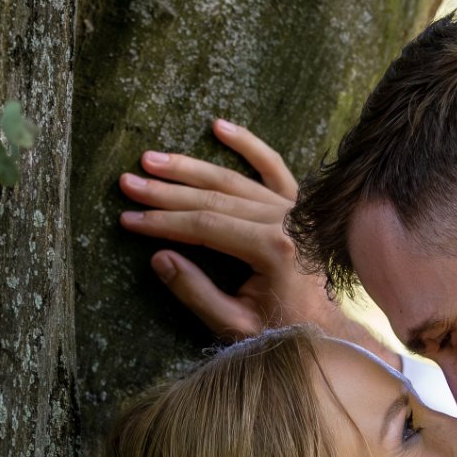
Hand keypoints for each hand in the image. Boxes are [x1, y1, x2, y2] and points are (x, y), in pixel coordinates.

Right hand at [118, 118, 348, 341]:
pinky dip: (248, 144)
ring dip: (190, 168)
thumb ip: (198, 293)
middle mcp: (287, 221)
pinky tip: (219, 126)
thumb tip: (159, 258)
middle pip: (214, 198)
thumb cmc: (283, 331)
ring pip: (234, 180)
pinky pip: (273, 167)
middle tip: (128, 183)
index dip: (162, 222)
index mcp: (273, 250)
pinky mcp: (301, 205)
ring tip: (151, 158)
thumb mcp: (236, 325)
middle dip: (166, 191)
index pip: (204, 226)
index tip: (129, 219)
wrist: (328, 330)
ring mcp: (296, 209)